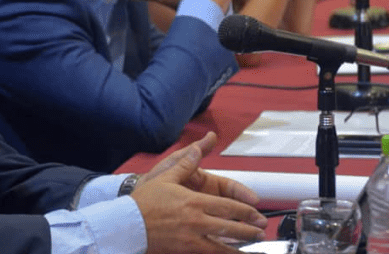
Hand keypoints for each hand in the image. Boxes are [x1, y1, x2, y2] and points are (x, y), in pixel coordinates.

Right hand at [131, 132, 267, 253]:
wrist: (127, 224)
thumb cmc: (144, 201)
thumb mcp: (166, 176)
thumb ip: (187, 162)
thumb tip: (200, 145)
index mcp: (195, 201)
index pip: (228, 206)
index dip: (245, 211)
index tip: (257, 213)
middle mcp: (196, 220)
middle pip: (230, 227)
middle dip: (248, 230)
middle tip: (261, 232)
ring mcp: (191, 238)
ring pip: (222, 245)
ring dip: (239, 248)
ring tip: (251, 250)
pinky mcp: (184, 250)